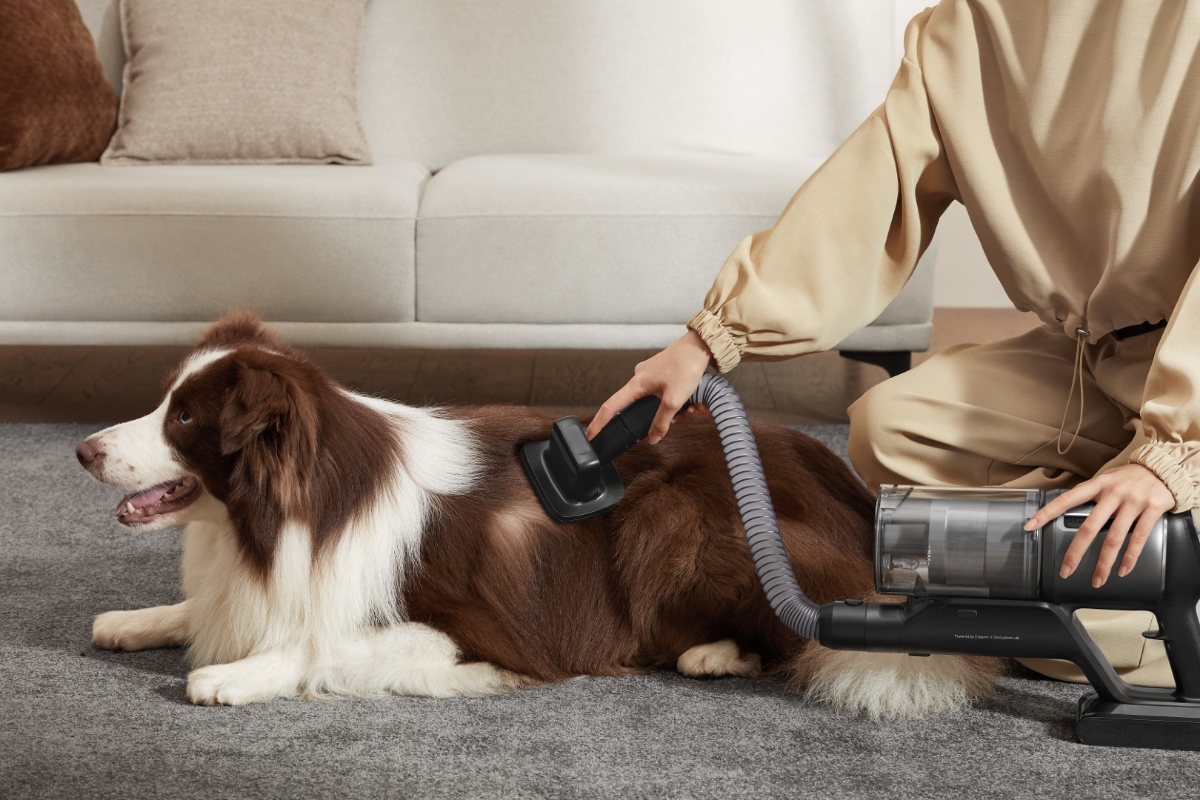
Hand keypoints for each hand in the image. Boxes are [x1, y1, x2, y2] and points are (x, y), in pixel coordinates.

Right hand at [586, 329, 712, 443]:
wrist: (699, 346)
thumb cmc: (685, 366)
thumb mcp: (674, 399)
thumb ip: (662, 421)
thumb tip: (653, 438)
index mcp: (636, 384)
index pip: (611, 407)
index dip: (600, 422)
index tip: (591, 434)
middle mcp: (639, 378)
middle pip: (638, 406)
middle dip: (657, 417)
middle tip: (676, 418)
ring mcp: (650, 375)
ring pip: (655, 401)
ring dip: (672, 408)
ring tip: (690, 406)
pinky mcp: (661, 373)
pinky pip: (663, 392)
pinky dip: (675, 399)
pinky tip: (691, 400)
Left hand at [1023, 463, 1174, 586]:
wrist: (1164, 468)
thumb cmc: (1130, 477)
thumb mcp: (1106, 479)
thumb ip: (1090, 493)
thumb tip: (1067, 508)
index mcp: (1097, 484)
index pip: (1066, 499)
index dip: (1047, 513)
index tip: (1031, 526)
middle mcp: (1113, 493)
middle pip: (1088, 526)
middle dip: (1075, 551)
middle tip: (1067, 570)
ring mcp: (1133, 502)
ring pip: (1113, 538)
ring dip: (1104, 562)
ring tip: (1097, 579)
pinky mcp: (1152, 509)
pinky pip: (1138, 538)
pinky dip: (1130, 557)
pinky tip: (1123, 570)